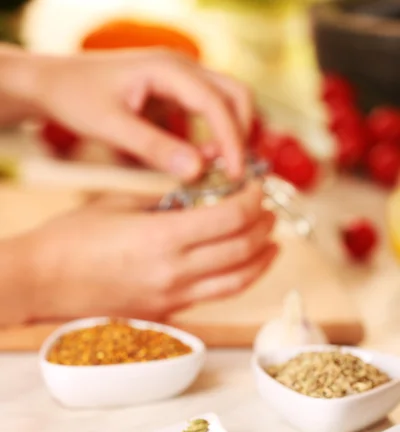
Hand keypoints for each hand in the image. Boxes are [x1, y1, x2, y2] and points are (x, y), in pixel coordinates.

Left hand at [5, 46, 252, 179]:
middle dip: (240, 133)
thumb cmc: (76, 98)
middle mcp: (180, 68)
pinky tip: (193, 161)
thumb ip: (153, 149)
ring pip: (223, 103)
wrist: (52, 82)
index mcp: (168, 69)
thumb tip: (197, 172)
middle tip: (234, 173)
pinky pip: (203, 114)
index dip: (231, 140)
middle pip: (234, 95)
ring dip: (226, 135)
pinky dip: (207, 137)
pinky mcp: (171, 94)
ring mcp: (177, 79)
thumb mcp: (111, 127)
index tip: (235, 174)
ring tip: (214, 170)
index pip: (217, 102)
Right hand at [27, 181, 276, 322]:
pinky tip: (239, 268)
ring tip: (272, 245)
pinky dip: (235, 280)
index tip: (258, 190)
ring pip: (236, 282)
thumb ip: (165, 203)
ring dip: (261, 262)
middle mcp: (174, 272)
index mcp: (163, 237)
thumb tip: (198, 199)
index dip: (254, 201)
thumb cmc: (72, 239)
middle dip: (264, 228)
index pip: (231, 218)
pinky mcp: (165, 313)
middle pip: (242, 250)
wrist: (42, 281)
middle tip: (269, 213)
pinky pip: (212, 297)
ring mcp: (171, 297)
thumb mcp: (120, 204)